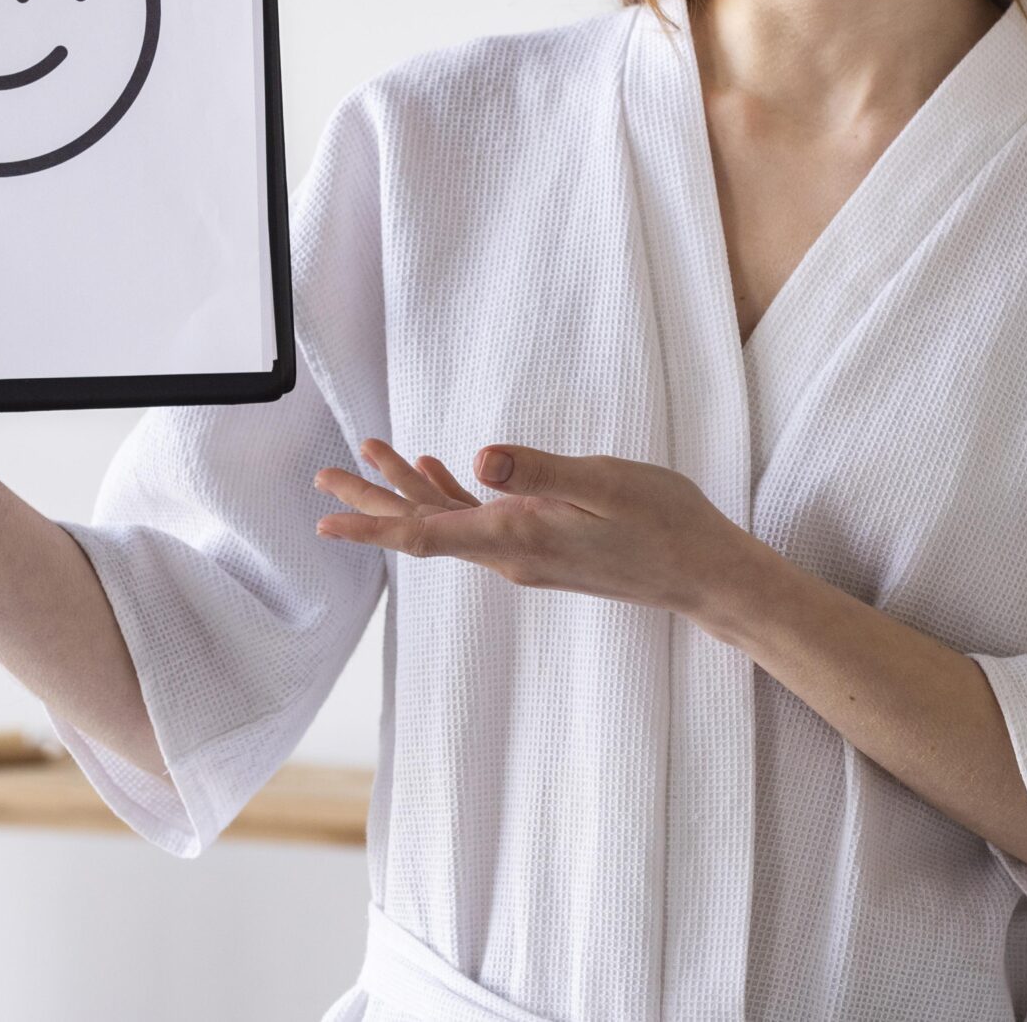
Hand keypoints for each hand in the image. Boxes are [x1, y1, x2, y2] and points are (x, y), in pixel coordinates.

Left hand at [311, 438, 750, 614]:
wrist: (701, 573)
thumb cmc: (663, 521)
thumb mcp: (604, 481)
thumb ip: (540, 471)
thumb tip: (480, 460)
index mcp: (517, 536)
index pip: (425, 533)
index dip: (372, 524)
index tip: (325, 521)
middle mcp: (510, 553)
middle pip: (422, 528)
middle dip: (372, 501)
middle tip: (326, 475)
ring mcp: (524, 553)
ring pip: (447, 523)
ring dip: (407, 490)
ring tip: (372, 453)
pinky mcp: (541, 547)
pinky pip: (478, 524)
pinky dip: (450, 496)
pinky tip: (440, 470)